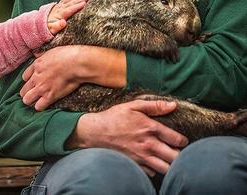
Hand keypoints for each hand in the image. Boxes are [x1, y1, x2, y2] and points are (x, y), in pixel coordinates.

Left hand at [20, 45, 125, 110]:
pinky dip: (40, 107)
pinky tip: (44, 104)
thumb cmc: (67, 55)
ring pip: (27, 100)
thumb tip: (36, 54)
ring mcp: (41, 88)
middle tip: (33, 94)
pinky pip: (38, 107)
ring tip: (36, 101)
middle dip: (27, 93)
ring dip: (31, 101)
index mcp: (36, 66)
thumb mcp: (51, 51)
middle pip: (23, 90)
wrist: (76, 63)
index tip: (34, 81)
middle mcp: (36, 78)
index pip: (24, 76)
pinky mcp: (50, 96)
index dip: (29, 80)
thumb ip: (42, 55)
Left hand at [47, 0, 90, 34]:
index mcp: (59, 15)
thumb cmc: (48, 29)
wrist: (40, 24)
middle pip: (71, 2)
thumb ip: (57, 26)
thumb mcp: (52, 30)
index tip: (84, 3)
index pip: (69, 9)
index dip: (76, 6)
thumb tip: (63, 23)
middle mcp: (59, 8)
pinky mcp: (59, 5)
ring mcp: (59, 6)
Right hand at [65, 99, 187, 175]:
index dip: (183, 141)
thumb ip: (154, 106)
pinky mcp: (134, 164)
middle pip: (175, 157)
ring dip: (169, 164)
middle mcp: (148, 144)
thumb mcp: (132, 106)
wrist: (94, 132)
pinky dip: (155, 169)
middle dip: (180, 155)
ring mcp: (141, 157)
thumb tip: (173, 105)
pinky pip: (152, 173)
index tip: (181, 140)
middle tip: (176, 151)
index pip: (177, 139)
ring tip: (167, 159)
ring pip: (166, 168)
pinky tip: (152, 162)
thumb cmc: (113, 118)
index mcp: (150, 128)